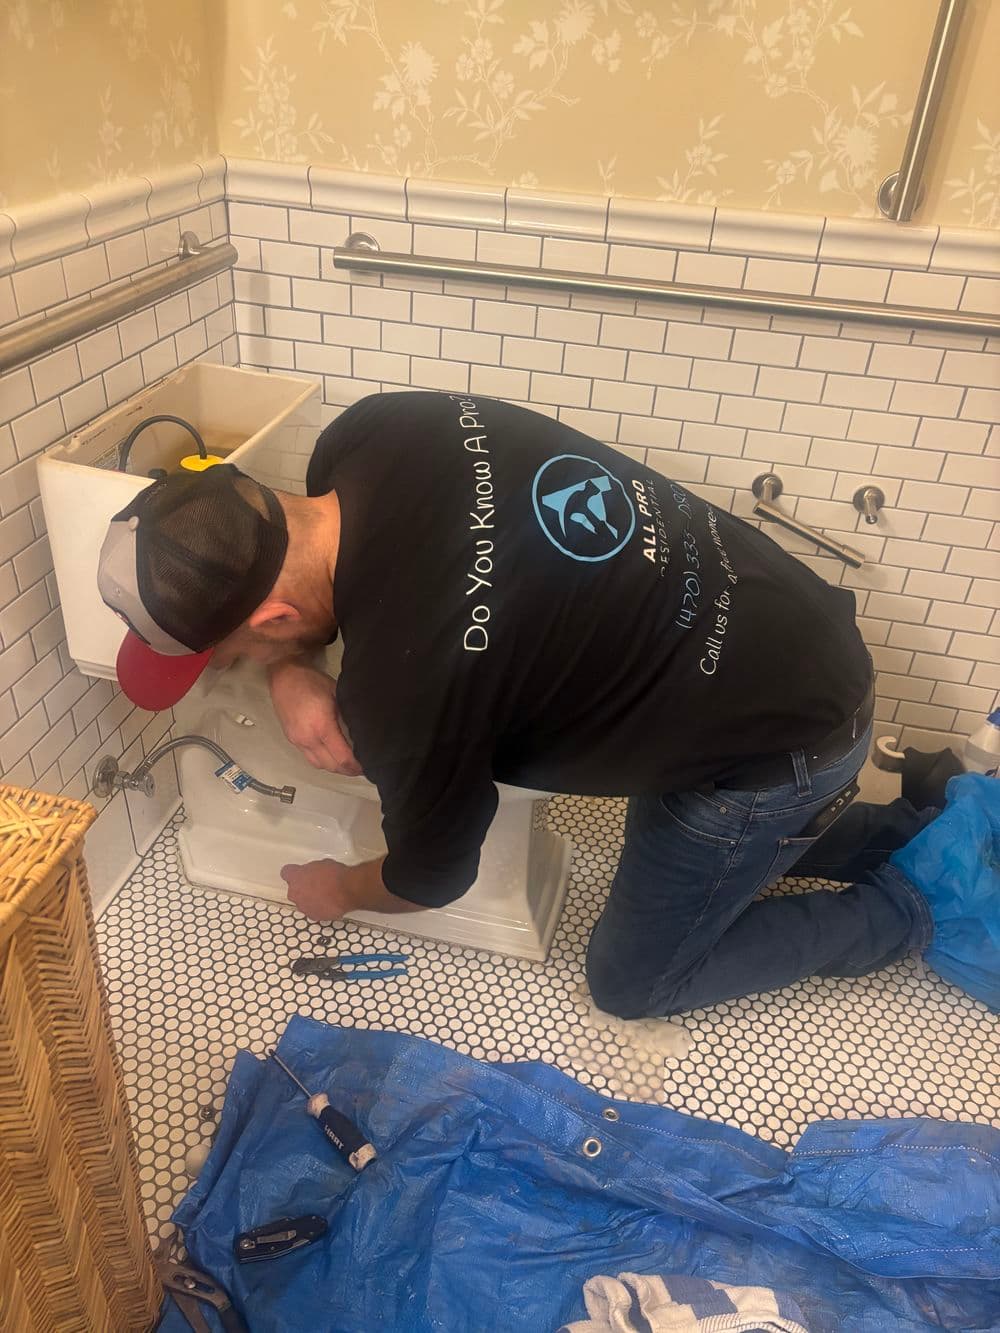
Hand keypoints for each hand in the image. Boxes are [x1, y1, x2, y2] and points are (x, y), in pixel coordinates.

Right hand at [268, 659, 361, 775]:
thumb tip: (361, 733)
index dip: (356, 766)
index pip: (342, 757)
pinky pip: (309, 758)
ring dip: (334, 767)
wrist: (284, 677)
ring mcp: (298, 741)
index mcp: (322, 727)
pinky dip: (322, 760)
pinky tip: (331, 755)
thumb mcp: (337, 695)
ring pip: (319, 765)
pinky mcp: (292, 740)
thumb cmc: (311, 682)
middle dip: (347, 770)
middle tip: (360, 767)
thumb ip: (347, 716)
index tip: (366, 766)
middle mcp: (308, 739)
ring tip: (347, 764)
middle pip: (331, 766)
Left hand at [281, 858, 353, 921]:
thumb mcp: (322, 864)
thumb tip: (315, 873)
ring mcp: (303, 907)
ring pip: (303, 902)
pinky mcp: (313, 916)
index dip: (294, 872)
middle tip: (316, 884)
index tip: (300, 873)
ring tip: (325, 895)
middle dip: (302, 888)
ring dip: (310, 899)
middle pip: (294, 890)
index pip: (286, 872)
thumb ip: (312, 870)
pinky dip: (319, 908)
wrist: (347, 890)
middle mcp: (295, 893)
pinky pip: (313, 911)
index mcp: (295, 877)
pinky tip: (329, 903)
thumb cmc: (336, 875)